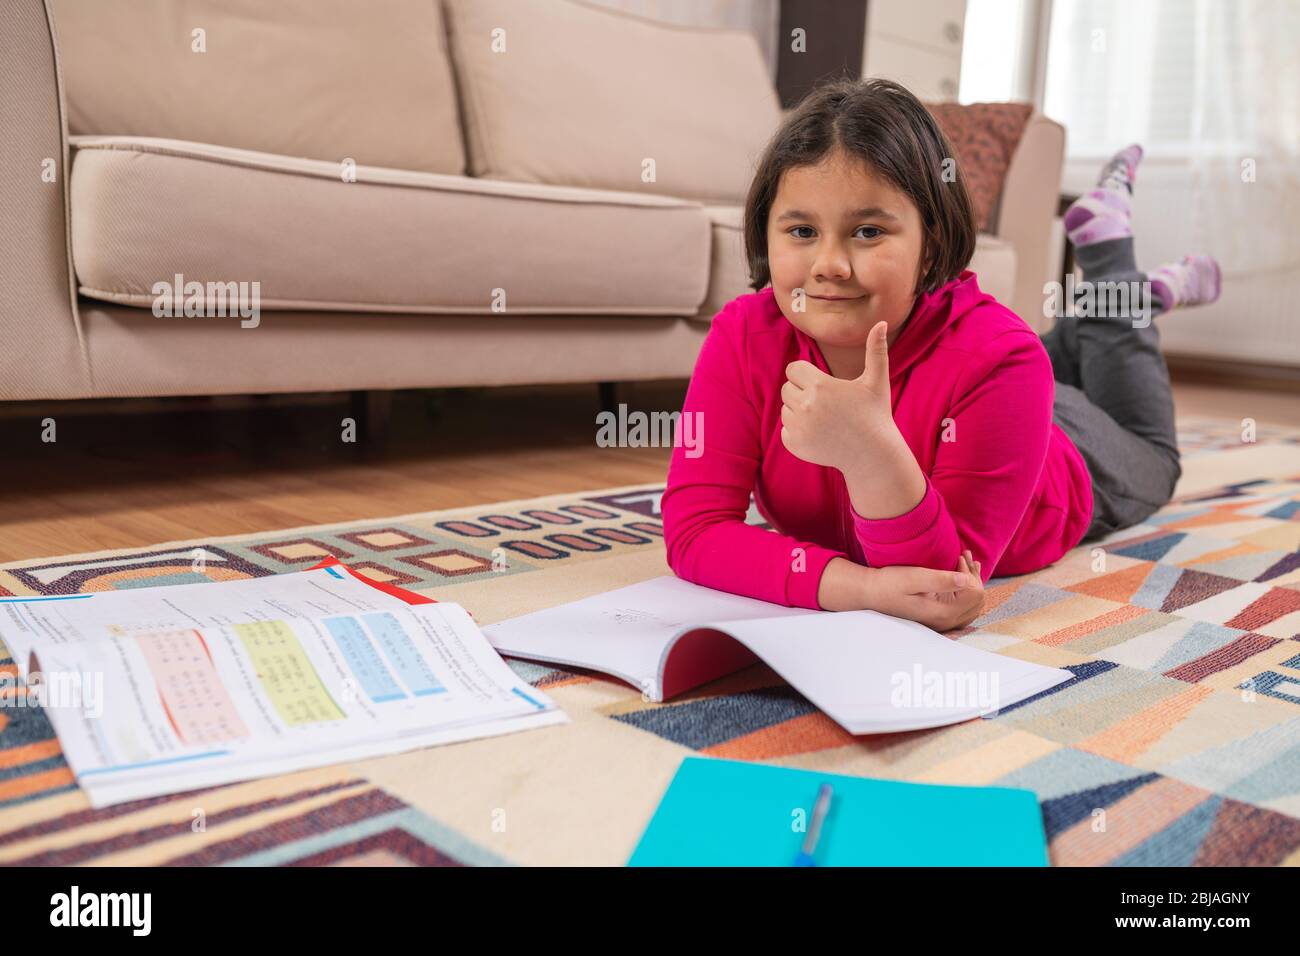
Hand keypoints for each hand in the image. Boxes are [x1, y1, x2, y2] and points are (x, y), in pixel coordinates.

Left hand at [780, 320, 894, 471]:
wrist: (872, 454)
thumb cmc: (875, 415)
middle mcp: (805, 406)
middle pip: (786, 388)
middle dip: (802, 392)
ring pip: (784, 409)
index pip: (793, 369)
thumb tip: (881, 322)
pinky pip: (785, 430)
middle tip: (826, 404)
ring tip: (824, 419)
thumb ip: (876, 350)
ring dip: (798, 412)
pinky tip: (819, 434)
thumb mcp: (876, 381)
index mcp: (820, 385)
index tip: (822, 385)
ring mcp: (798, 427)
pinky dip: (798, 432)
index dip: (806, 375)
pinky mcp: (794, 444)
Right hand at [862, 550, 984, 632]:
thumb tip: (966, 579)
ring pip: (973, 605)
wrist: (871, 594)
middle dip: (974, 577)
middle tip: (963, 557)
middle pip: (978, 600)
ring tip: (965, 562)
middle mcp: (946, 622)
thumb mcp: (914, 577)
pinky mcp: (939, 619)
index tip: (957, 557)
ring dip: (972, 583)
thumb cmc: (890, 583)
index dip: (970, 573)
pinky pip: (964, 608)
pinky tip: (961, 578)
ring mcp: (943, 623)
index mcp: (943, 612)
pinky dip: (967, 592)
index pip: (975, 593)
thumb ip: (941, 579)